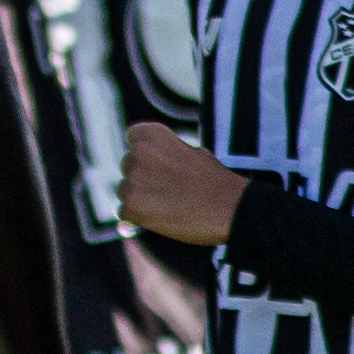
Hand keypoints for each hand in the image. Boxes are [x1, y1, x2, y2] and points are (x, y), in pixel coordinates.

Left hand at [120, 124, 251, 246]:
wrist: (229, 209)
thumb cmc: (215, 182)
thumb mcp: (193, 152)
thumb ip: (168, 152)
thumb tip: (152, 160)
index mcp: (154, 135)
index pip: (133, 136)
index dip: (143, 152)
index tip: (153, 164)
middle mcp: (138, 153)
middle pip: (127, 167)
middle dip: (141, 178)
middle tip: (167, 190)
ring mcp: (133, 180)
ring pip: (124, 191)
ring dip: (138, 199)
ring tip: (168, 205)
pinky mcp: (132, 206)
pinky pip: (124, 213)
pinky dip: (138, 218)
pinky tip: (160, 218)